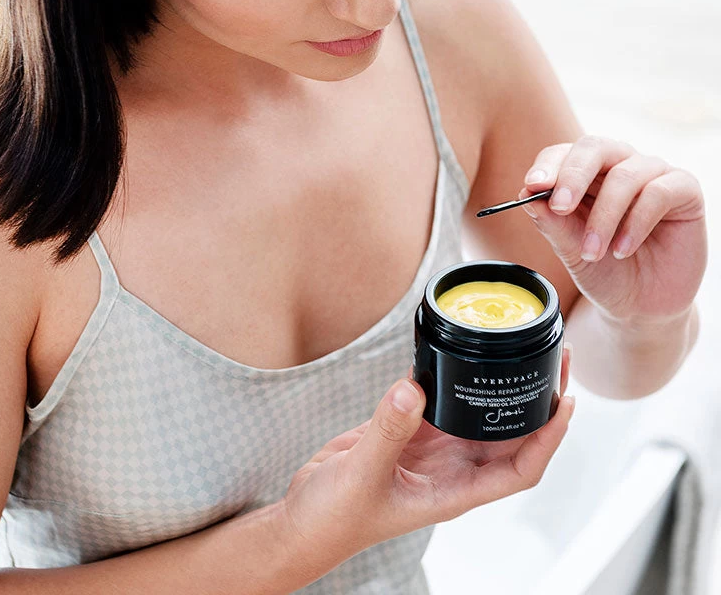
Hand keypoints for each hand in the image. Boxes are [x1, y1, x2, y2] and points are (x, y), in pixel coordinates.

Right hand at [281, 347, 573, 559]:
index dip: (549, 438)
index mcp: (454, 491)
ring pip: (476, 414)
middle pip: (510, 435)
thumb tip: (414, 390)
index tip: (565, 402)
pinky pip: (436, 398)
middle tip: (553, 358)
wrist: (303, 518)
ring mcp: (429, 448)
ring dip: (498, 386)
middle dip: (536, 400)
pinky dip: (447, 376)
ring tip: (516, 348)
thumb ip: (387, 434)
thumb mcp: (362, 478)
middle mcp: (450, 468)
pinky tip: (453, 351)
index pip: (521, 469)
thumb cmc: (335, 520)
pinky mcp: (405, 431)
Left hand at [519, 135, 706, 321]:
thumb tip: (527, 195)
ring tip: (592, 252)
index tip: (532, 185)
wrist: (640, 306)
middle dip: (573, 176)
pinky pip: (658, 192)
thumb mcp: (570, 250)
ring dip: (604, 217)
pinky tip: (622, 249)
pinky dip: (635, 223)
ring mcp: (652, 174)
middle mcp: (618, 165)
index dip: (548, 166)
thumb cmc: (603, 271)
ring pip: (624, 175)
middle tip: (560, 206)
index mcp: (584, 174)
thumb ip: (552, 223)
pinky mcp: (684, 189)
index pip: (563, 153)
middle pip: (594, 148)